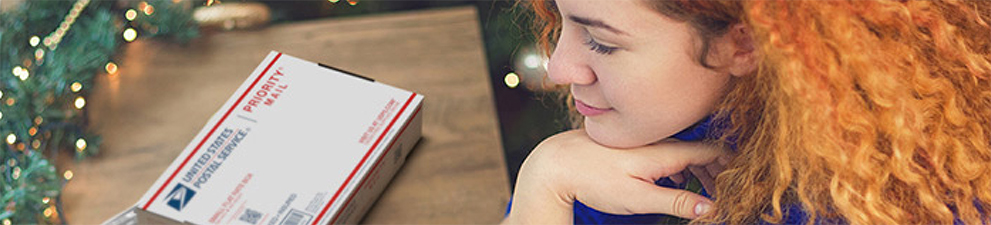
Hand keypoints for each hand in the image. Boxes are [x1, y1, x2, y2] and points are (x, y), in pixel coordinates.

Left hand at [504, 129, 729, 223]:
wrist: (558, 163)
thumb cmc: (595, 180)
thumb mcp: (638, 198)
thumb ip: (677, 202)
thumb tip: (713, 208)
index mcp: (666, 151)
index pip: (714, 151)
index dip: (733, 166)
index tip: (742, 184)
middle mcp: (661, 141)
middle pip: (704, 151)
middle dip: (721, 171)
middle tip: (729, 193)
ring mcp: (648, 141)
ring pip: (687, 152)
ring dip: (702, 170)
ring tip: (710, 192)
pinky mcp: (637, 146)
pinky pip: (670, 152)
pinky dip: (683, 167)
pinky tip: (679, 183)